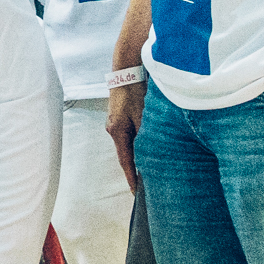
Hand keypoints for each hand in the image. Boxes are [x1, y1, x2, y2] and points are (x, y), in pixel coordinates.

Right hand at [105, 78, 144, 195]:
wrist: (126, 70)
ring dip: (138, 156)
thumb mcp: (143, 114)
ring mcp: (115, 123)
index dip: (132, 178)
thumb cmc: (135, 91)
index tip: (136, 193)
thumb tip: (150, 153)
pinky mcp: (121, 117)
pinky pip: (130, 136)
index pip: (125, 161)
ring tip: (149, 169)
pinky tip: (147, 148)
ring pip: (128, 145)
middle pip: (126, 155)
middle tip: (146, 186)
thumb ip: (146, 134)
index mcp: (117, 131)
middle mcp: (114, 129)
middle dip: (135, 170)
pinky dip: (137, 145)